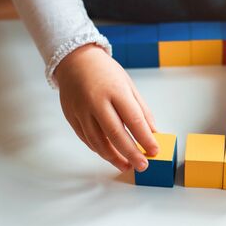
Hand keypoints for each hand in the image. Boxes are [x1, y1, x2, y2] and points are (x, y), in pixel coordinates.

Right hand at [55, 44, 158, 171]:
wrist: (75, 60)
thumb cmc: (105, 71)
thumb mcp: (128, 85)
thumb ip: (141, 110)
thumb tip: (153, 132)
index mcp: (115, 91)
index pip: (134, 120)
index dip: (145, 138)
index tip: (154, 151)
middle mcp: (96, 102)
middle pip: (115, 134)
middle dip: (131, 153)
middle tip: (143, 165)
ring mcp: (81, 110)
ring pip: (98, 141)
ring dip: (114, 157)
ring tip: (127, 165)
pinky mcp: (71, 117)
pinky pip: (86, 139)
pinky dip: (99, 150)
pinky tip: (111, 155)